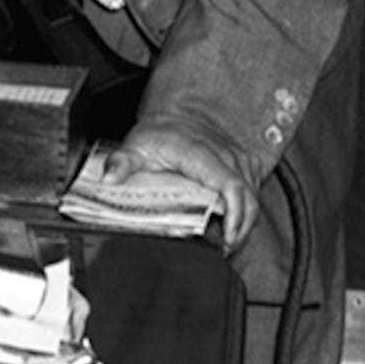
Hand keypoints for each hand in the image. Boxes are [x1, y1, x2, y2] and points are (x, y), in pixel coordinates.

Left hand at [80, 123, 255, 246]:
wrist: (174, 115)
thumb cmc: (158, 134)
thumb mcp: (134, 147)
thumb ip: (121, 163)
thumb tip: (110, 179)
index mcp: (200, 153)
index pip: (231, 185)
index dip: (235, 215)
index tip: (228, 238)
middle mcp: (225, 154)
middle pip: (248, 198)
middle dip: (242, 228)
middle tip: (225, 248)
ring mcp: (238, 158)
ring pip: (254, 196)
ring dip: (245, 221)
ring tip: (227, 241)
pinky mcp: (244, 163)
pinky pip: (254, 189)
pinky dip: (247, 209)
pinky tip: (233, 224)